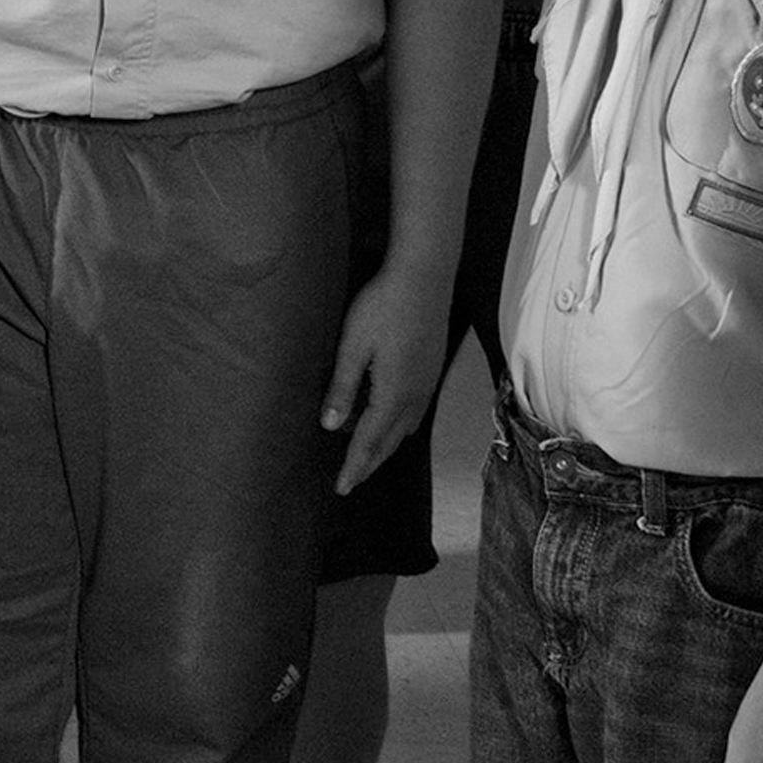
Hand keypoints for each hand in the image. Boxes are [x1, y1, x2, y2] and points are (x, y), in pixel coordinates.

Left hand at [321, 256, 453, 494]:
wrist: (424, 275)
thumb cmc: (384, 306)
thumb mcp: (352, 347)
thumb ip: (342, 388)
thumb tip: (330, 426)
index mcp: (393, 394)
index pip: (369, 441)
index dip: (353, 466)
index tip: (341, 488)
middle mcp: (415, 396)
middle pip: (390, 441)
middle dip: (370, 463)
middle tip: (351, 481)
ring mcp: (428, 383)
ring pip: (405, 428)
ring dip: (385, 446)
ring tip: (365, 457)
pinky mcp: (432, 369)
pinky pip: (415, 411)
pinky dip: (399, 426)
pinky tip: (390, 420)